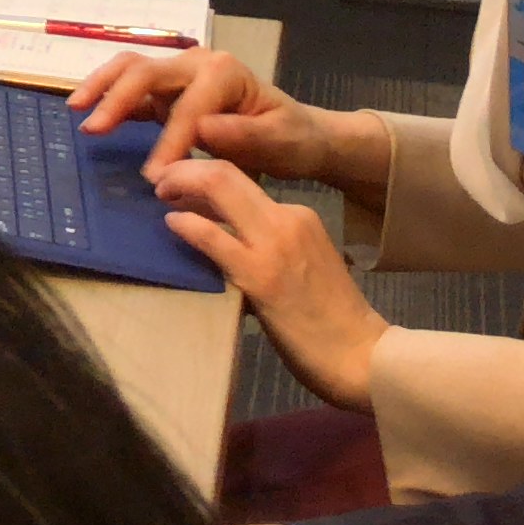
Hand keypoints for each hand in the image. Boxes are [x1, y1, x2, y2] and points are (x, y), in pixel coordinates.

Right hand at [70, 49, 376, 197]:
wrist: (298, 134)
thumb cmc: (292, 139)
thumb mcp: (281, 141)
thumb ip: (245, 135)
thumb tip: (204, 128)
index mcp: (224, 73)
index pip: (188, 107)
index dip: (169, 141)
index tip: (154, 177)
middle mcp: (197, 63)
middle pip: (146, 72)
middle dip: (117, 99)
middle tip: (92, 129)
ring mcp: (180, 74)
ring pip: (131, 69)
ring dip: (102, 87)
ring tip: (77, 110)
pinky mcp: (169, 90)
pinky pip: (134, 88)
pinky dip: (109, 96)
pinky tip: (89, 111)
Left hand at [153, 155, 386, 408]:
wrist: (363, 357)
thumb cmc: (330, 318)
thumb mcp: (301, 261)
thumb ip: (264, 241)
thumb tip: (216, 229)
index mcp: (298, 214)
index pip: (240, 178)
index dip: (202, 174)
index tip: (179, 181)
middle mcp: (287, 218)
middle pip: (223, 171)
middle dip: (183, 167)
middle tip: (160, 180)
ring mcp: (274, 244)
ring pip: (217, 187)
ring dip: (179, 184)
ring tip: (160, 193)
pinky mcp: (260, 276)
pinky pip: (211, 236)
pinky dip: (185, 224)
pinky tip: (172, 224)